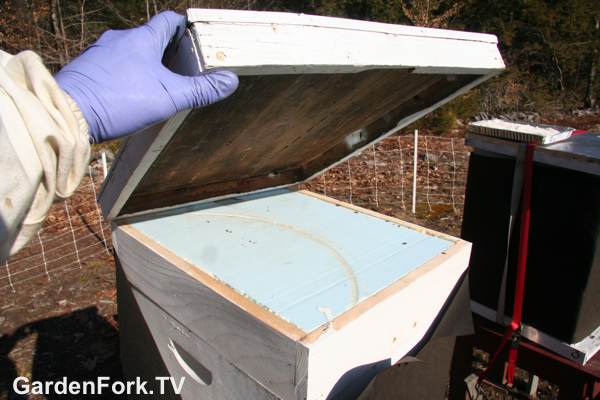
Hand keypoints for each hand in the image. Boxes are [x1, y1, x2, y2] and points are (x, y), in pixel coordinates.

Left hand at [55, 11, 238, 142]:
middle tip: (184, 66)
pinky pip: (113, 65)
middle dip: (168, 50)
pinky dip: (126, 74)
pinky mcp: (87, 69)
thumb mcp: (169, 97)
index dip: (185, 26)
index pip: (169, 21)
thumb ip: (200, 90)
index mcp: (142, 39)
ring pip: (130, 52)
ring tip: (159, 82)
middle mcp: (119, 40)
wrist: (69, 113)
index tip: (196, 36)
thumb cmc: (120, 100)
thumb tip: (230, 80)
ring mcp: (100, 53)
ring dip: (146, 63)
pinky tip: (130, 93)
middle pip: (150, 37)